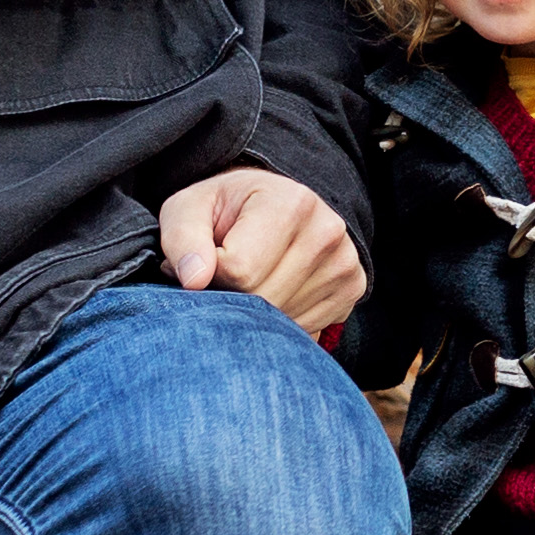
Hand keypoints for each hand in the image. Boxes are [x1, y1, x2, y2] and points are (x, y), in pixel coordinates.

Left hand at [160, 165, 367, 335]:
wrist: (270, 204)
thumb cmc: (225, 209)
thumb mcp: (190, 208)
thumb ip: (181, 238)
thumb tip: (193, 281)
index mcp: (291, 202)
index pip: (241, 270)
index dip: (212, 274)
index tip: (210, 256)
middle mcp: (327, 232)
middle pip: (265, 300)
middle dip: (232, 298)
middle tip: (224, 274)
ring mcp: (345, 264)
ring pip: (284, 321)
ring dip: (256, 314)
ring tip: (249, 280)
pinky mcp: (352, 289)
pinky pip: (304, 331)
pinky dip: (280, 323)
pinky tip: (273, 293)